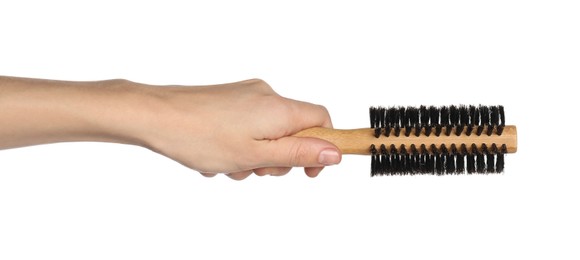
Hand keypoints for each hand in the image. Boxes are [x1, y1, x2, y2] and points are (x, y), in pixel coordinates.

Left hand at [140, 79, 341, 179]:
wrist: (155, 116)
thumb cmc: (201, 136)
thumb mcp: (256, 155)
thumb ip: (299, 153)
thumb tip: (334, 152)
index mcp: (279, 108)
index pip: (322, 119)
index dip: (323, 146)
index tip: (309, 171)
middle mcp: (266, 95)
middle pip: (294, 129)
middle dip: (279, 157)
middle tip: (254, 170)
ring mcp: (246, 95)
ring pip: (268, 132)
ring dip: (254, 155)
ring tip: (228, 164)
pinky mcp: (229, 99)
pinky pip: (248, 126)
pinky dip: (240, 144)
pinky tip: (217, 156)